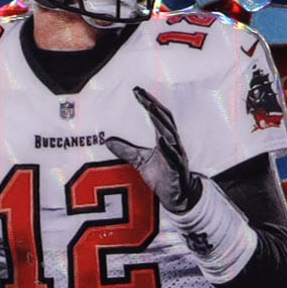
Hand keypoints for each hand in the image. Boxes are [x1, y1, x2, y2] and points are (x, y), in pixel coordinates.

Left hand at [105, 86, 200, 213]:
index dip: (149, 103)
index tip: (137, 91)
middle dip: (154, 106)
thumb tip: (107, 141)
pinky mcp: (179, 170)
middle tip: (142, 94)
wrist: (177, 196)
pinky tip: (163, 140)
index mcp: (165, 139)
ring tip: (151, 108)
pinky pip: (175, 157)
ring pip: (171, 134)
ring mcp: (178, 155)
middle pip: (165, 120)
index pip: (157, 116)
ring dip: (161, 121)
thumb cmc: (162, 176)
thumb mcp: (140, 161)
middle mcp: (173, 143)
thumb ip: (126, 150)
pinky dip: (169, 148)